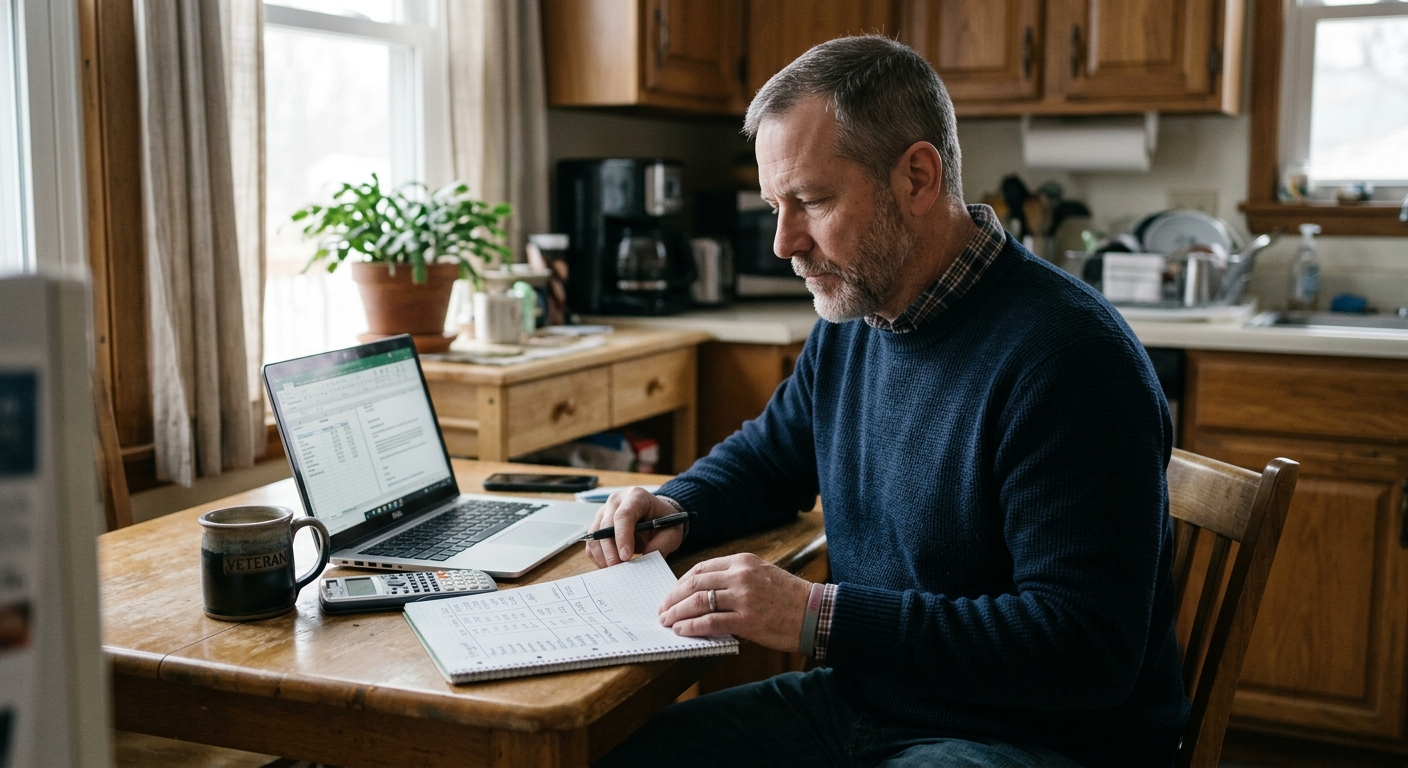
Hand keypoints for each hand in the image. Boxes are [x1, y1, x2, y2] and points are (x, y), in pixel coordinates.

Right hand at [585, 487, 684, 567]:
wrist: (657, 515)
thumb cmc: (664, 521)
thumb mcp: (672, 532)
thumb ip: (661, 544)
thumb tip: (644, 559)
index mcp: (637, 496)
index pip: (624, 515)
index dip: (622, 536)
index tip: (625, 557)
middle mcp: (616, 501)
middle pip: (605, 525)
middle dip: (610, 550)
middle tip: (618, 569)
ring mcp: (604, 512)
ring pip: (595, 535)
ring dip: (602, 555)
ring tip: (615, 570)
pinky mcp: (598, 524)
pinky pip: (592, 543)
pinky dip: (598, 556)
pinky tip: (609, 566)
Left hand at [657, 553, 811, 652]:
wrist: (815, 613)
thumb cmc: (789, 597)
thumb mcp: (762, 575)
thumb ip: (735, 579)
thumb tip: (705, 593)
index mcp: (744, 561)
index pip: (702, 568)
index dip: (681, 582)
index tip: (672, 593)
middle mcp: (741, 576)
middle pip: (695, 583)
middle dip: (673, 597)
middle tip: (662, 609)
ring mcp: (744, 598)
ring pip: (698, 601)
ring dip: (677, 612)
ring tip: (667, 621)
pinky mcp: (747, 620)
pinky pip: (710, 622)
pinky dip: (691, 626)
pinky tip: (681, 631)